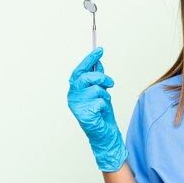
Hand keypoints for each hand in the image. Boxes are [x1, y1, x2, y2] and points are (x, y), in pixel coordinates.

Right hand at [67, 47, 127, 171]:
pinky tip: (101, 113)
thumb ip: (98, 77)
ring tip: (104, 103)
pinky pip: (100, 102)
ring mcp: (76, 106)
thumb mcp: (101, 91)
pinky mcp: (84, 115)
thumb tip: (98, 61)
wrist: (104, 132)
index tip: (100, 50)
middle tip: (111, 83)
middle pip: (88, 77)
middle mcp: (72, 96)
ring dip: (105, 96)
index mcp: (74, 89)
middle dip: (102, 78)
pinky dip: (105, 106)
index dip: (89, 59)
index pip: (79, 70)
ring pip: (96, 89)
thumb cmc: (101, 112)